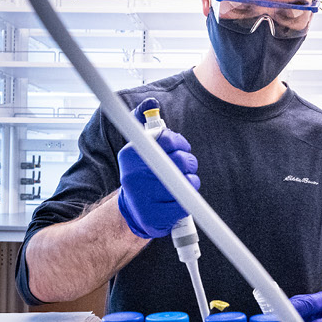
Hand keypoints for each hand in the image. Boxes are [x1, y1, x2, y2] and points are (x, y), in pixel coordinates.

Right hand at [116, 98, 200, 238]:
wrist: (134, 209)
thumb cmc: (143, 173)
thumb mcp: (139, 147)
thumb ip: (147, 124)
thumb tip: (151, 103)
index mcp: (130, 154)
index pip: (165, 139)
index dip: (179, 142)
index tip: (181, 146)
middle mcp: (133, 175)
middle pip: (179, 161)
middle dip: (189, 161)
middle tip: (187, 163)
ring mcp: (143, 198)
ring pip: (186, 182)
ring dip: (191, 179)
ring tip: (184, 180)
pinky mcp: (155, 218)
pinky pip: (186, 203)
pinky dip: (190, 198)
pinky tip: (182, 196)